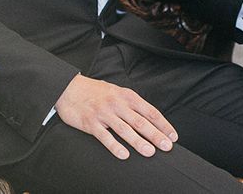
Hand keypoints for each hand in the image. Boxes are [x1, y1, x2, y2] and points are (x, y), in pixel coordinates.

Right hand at [54, 74, 177, 159]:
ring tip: (150, 152)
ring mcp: (104, 114)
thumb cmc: (96, 91)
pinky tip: (124, 155)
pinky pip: (105, 137)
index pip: (150, 111)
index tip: (173, 136)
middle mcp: (117, 104)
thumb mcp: (117, 92)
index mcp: (127, 96)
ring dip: (139, 142)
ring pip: (125, 130)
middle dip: (156, 135)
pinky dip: (115, 146)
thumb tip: (150, 118)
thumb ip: (131, 104)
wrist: (69, 88)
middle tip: (167, 147)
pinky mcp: (91, 123)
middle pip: (140, 122)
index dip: (163, 124)